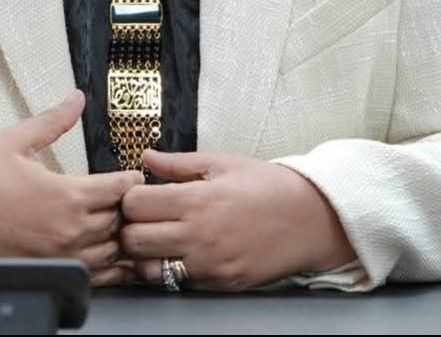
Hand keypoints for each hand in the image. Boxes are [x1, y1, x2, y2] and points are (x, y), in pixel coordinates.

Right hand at [0, 90, 142, 285]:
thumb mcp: (16, 141)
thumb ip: (54, 120)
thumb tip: (75, 100)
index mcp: (65, 195)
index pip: (123, 188)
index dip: (130, 179)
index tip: (129, 175)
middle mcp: (68, 230)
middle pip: (123, 220)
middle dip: (127, 206)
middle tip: (124, 197)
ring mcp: (61, 257)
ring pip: (114, 250)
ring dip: (118, 235)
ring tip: (114, 222)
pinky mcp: (51, 274)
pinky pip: (97, 276)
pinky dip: (108, 265)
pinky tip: (104, 251)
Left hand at [119, 150, 357, 290]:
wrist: (310, 220)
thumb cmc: (269, 188)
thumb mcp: (224, 164)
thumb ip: (179, 164)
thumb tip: (147, 157)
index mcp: (197, 200)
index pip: (134, 204)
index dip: (130, 198)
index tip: (139, 195)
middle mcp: (198, 235)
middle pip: (132, 240)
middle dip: (129, 228)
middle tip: (142, 220)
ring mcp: (207, 265)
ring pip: (148, 269)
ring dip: (145, 255)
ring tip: (159, 239)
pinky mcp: (218, 284)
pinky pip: (176, 284)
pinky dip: (169, 271)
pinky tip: (180, 254)